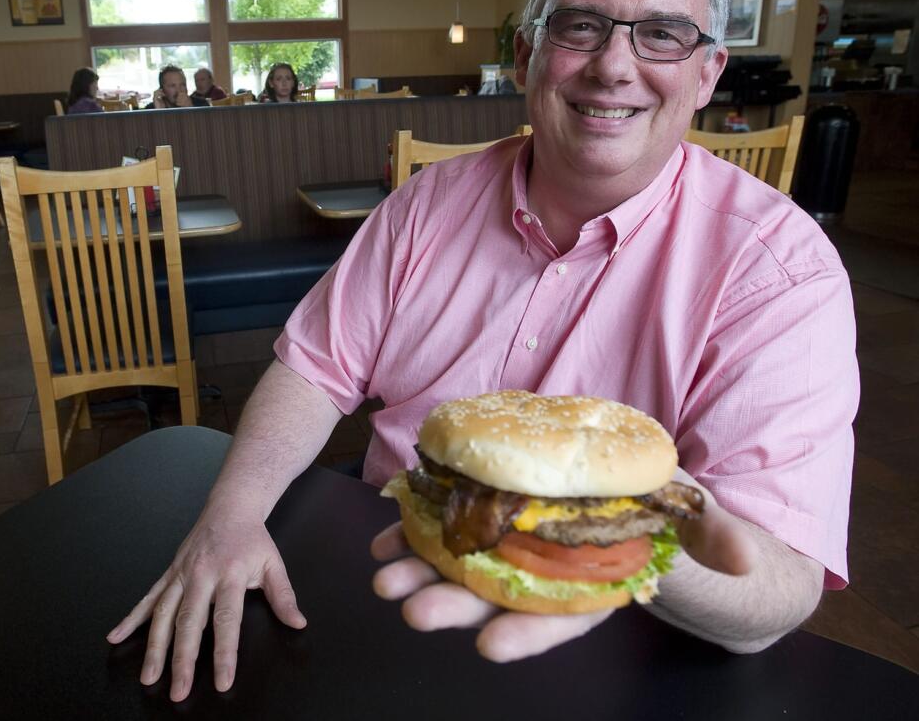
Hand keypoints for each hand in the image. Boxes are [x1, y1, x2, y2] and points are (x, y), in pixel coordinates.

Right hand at [107, 512, 306, 701]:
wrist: (230, 506)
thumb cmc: (252, 539)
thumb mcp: (273, 564)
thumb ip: (283, 596)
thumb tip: (298, 622)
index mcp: (229, 574)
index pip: (227, 619)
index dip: (224, 652)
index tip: (222, 681)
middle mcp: (201, 575)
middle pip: (189, 622)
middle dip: (182, 659)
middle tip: (178, 691)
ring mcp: (181, 573)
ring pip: (163, 614)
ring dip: (154, 647)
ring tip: (148, 676)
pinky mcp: (169, 572)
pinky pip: (148, 598)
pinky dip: (131, 618)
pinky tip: (116, 636)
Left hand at [370, 476, 756, 661]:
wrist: (628, 483)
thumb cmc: (661, 509)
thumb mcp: (693, 516)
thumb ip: (712, 536)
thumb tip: (746, 560)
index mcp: (591, 584)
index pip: (559, 620)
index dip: (529, 635)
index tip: (492, 647)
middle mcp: (544, 575)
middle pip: (495, 599)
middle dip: (453, 606)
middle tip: (411, 609)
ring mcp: (510, 548)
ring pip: (460, 569)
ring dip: (420, 572)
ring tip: (384, 577)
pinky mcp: (485, 515)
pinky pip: (445, 527)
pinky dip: (414, 532)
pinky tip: (386, 535)